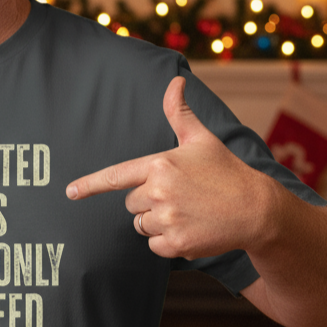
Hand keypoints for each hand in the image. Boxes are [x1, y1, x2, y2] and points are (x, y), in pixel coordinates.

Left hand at [65, 76, 269, 258]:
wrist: (257, 210)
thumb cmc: (226, 171)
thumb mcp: (202, 139)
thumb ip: (179, 113)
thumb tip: (175, 81)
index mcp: (160, 165)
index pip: (116, 176)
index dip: (90, 184)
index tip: (70, 192)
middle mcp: (159, 192)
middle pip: (131, 203)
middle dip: (148, 201)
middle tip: (180, 196)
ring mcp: (167, 219)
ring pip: (141, 224)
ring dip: (157, 221)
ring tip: (188, 211)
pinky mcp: (176, 243)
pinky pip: (154, 245)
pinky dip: (168, 241)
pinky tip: (191, 229)